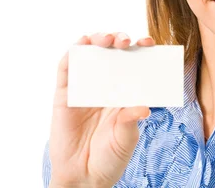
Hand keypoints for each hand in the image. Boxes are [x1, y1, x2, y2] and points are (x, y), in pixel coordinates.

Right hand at [49, 32, 154, 187]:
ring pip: (90, 54)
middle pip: (112, 53)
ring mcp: (84, 87)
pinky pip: (66, 68)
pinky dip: (73, 53)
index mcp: (124, 92)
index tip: (150, 43)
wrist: (83, 177)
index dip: (141, 50)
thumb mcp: (125, 139)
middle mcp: (105, 85)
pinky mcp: (64, 94)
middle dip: (120, 40)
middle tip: (126, 42)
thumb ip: (131, 121)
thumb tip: (143, 108)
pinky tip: (81, 44)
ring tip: (107, 39)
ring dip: (97, 40)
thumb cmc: (109, 157)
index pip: (134, 64)